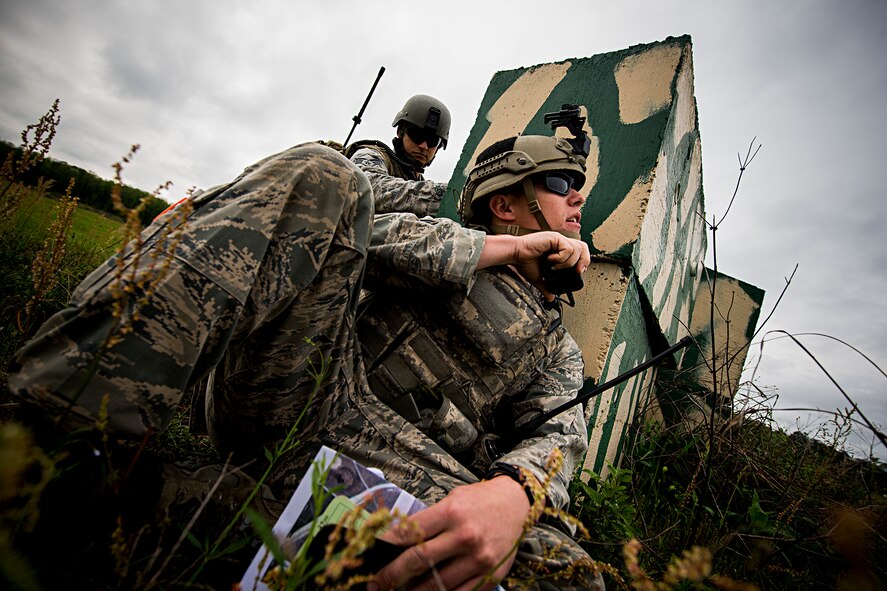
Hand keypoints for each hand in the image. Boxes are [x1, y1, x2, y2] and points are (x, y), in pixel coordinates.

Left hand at [369, 476, 529, 590]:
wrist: (517, 502)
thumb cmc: (479, 500)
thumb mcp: (451, 500)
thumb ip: (428, 522)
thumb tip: (398, 544)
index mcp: (451, 513)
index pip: (410, 534)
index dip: (386, 548)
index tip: (371, 558)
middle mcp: (465, 536)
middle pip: (419, 561)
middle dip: (392, 575)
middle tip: (376, 583)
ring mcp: (479, 558)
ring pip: (437, 584)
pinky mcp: (491, 575)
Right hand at [478, 232, 588, 299]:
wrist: (514, 255)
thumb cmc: (524, 262)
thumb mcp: (539, 278)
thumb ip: (546, 287)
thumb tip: (551, 298)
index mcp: (559, 249)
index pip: (580, 252)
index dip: (583, 262)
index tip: (577, 272)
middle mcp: (560, 242)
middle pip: (584, 247)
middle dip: (584, 260)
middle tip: (577, 271)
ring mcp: (558, 239)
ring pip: (576, 249)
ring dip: (568, 262)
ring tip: (555, 267)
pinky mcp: (554, 238)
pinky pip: (567, 248)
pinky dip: (561, 258)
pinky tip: (550, 260)